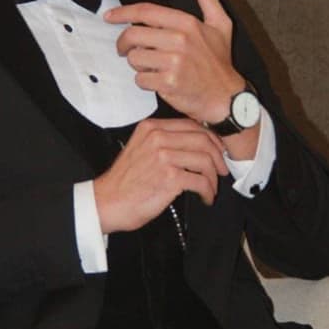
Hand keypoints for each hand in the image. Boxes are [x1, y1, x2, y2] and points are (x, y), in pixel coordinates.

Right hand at [93, 118, 227, 234]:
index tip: (217, 151)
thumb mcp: (139, 149)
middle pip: (202, 140)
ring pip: (205, 160)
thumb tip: (194, 146)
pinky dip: (207, 191)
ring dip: (213, 178)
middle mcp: (158, 138)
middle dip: (217, 157)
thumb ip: (162, 142)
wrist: (107, 202)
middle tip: (221, 171)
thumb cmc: (124, 182)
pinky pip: (200, 181)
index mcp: (151, 128)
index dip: (210, 138)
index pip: (191, 126)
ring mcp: (164, 156)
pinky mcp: (169, 177)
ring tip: (211, 188)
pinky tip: (204, 197)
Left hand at [104, 0, 243, 123]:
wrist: (226, 97)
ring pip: (134, 58)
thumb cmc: (219, 62)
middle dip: (124, 43)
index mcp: (187, 23)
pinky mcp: (168, 83)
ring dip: (137, 64)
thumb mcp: (219, 23)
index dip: (122, 13)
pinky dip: (145, 82)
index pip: (145, 11)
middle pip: (133, 35)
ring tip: (151, 66)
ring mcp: (173, 62)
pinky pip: (140, 79)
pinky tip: (157, 81)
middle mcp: (179, 40)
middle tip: (125, 49)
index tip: (109, 16)